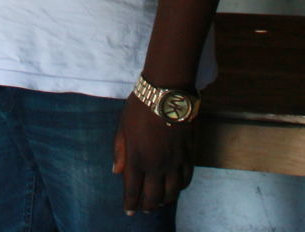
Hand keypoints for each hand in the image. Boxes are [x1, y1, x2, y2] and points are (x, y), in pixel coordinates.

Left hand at [112, 98, 196, 213]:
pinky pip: (186, 179)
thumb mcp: (122, 126)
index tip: (129, 211)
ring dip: (165, 201)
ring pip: (172, 192)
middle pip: (153, 196)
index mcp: (137, 158)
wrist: (168, 92)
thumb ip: (120, 151)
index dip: (130, 203)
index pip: (133, 190)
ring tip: (160, 203)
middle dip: (147, 206)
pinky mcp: (188, 155)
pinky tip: (176, 188)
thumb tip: (116, 171)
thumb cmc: (140, 106)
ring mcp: (174, 162)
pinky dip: (180, 188)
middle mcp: (157, 165)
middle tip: (144, 209)